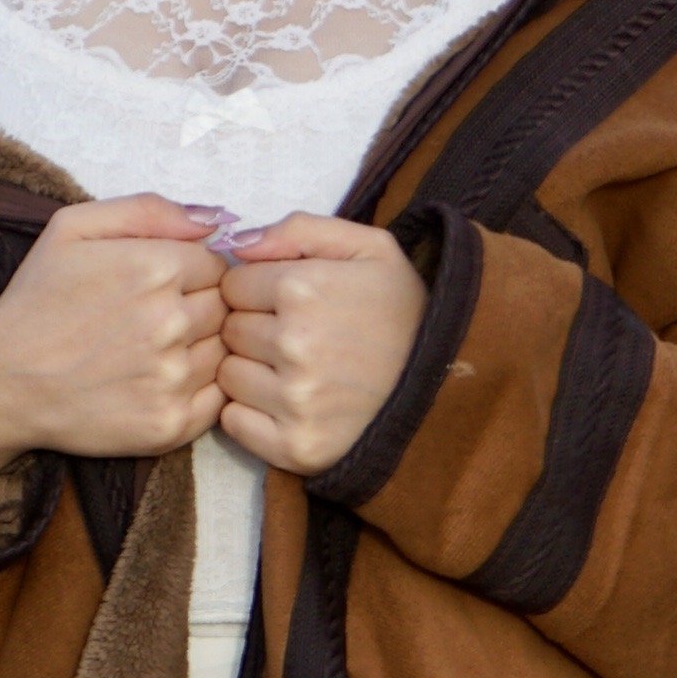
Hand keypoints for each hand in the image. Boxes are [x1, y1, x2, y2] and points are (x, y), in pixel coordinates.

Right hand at [0, 196, 229, 497]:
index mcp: (155, 267)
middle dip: (198, 309)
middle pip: (225, 307)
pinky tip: (158, 382)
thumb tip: (216, 220)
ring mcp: (173, 377)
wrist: (0, 381)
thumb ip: (148, 211)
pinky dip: (199, 390)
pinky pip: (218, 398)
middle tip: (154, 320)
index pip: (218, 264)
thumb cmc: (37, 300)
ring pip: (224, 351)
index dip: (192, 273)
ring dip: (200, 349)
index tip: (160, 287)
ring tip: (151, 352)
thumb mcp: (73, 228)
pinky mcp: (170, 424)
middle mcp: (170, 322)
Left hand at [215, 213, 428, 476]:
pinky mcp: (295, 447)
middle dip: (253, 329)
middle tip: (296, 337)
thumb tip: (235, 244)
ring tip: (296, 370)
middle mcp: (295, 345)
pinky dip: (250, 416)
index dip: (256, 290)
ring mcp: (294, 401)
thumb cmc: (402, 311)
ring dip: (250, 372)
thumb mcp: (369, 248)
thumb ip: (300, 230)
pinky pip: (233, 423)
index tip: (287, 302)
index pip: (232, 285)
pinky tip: (288, 405)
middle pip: (228, 330)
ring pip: (227, 375)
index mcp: (304, 288)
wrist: (448, 386)